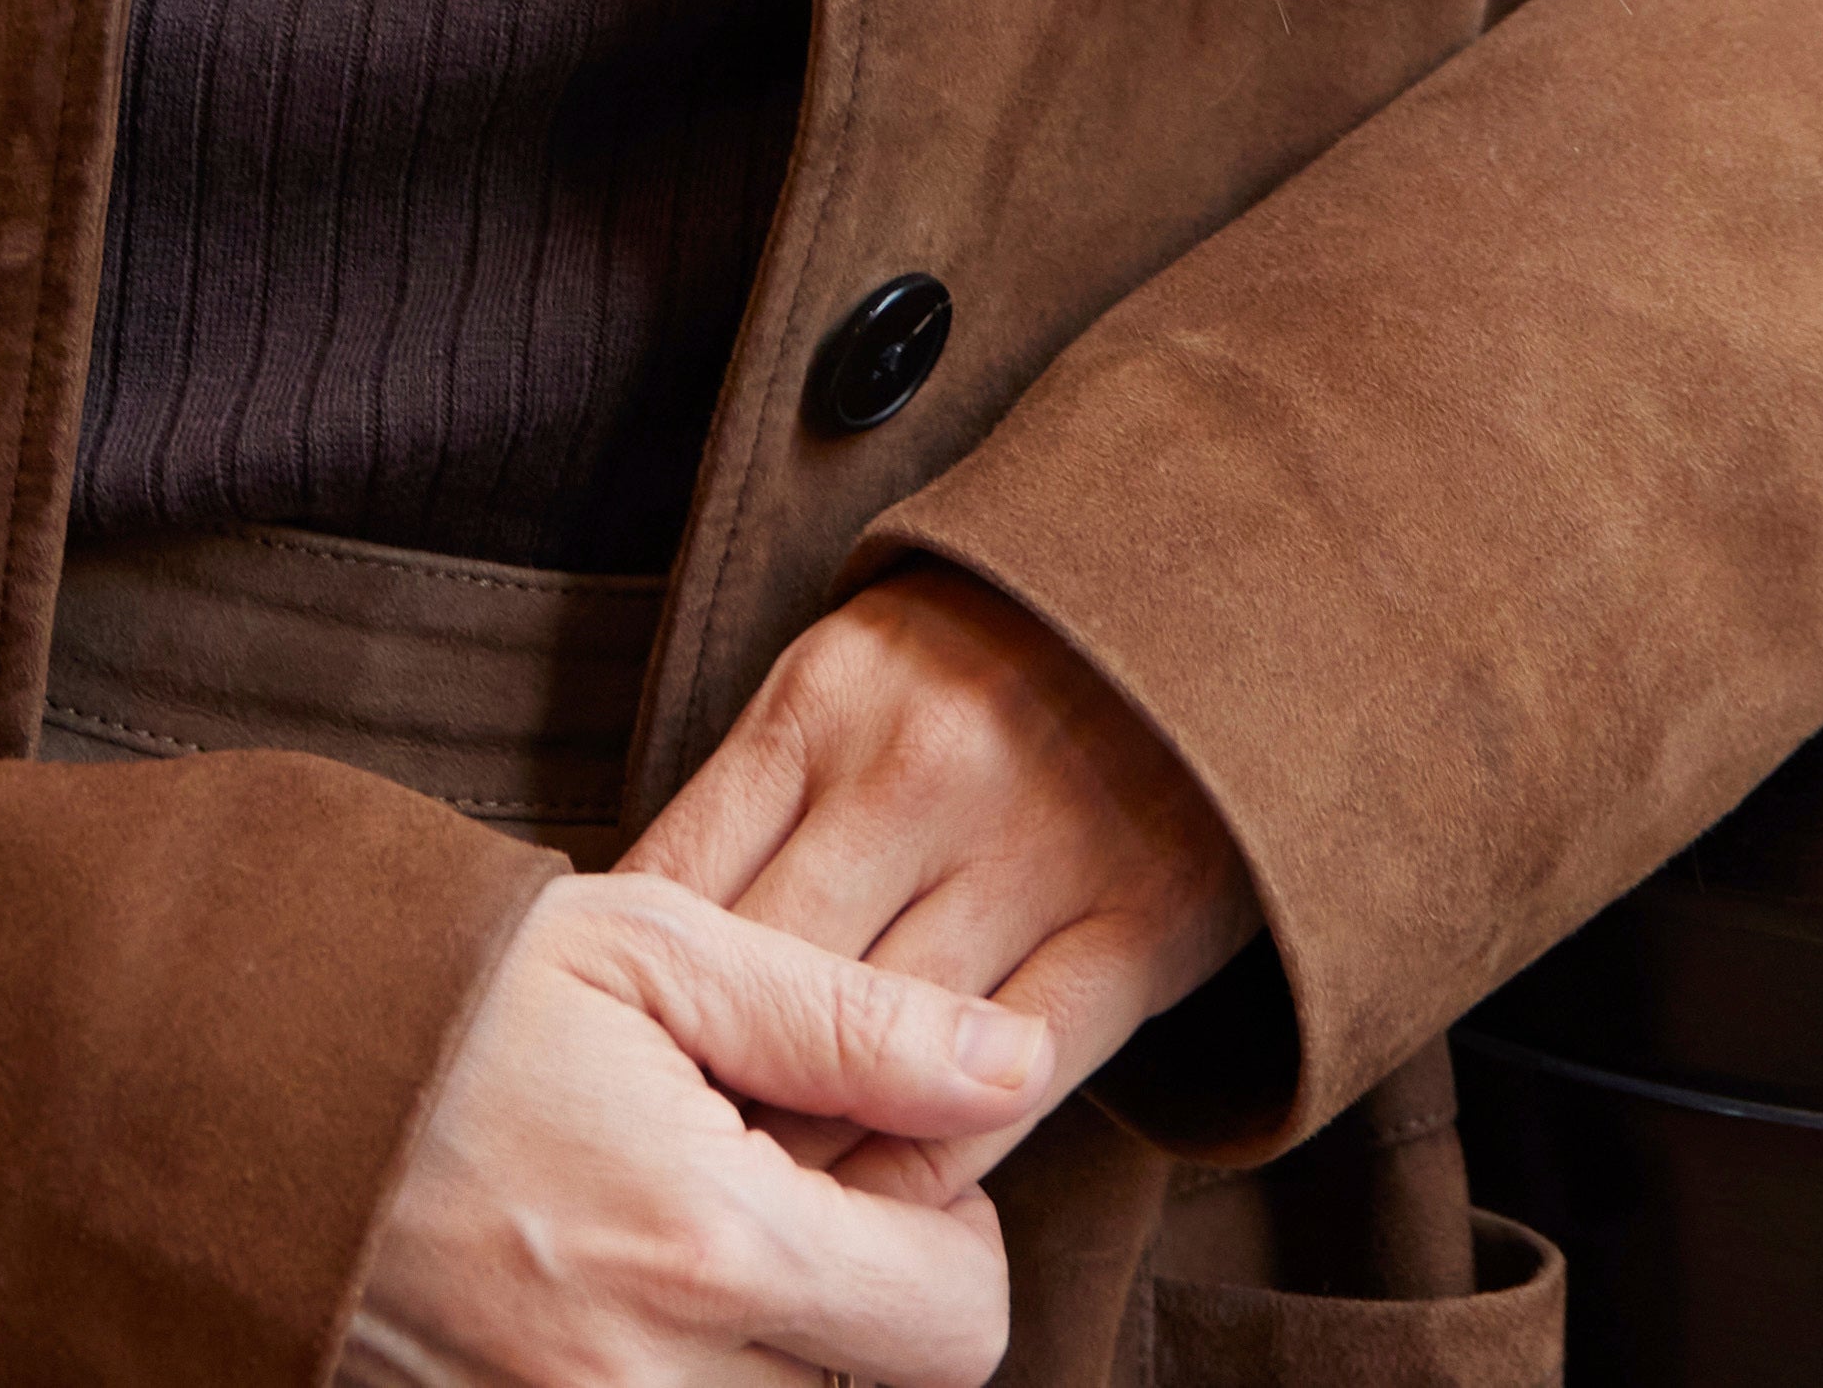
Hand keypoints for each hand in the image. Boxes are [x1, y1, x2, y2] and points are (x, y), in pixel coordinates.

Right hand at [343, 872, 1035, 1387]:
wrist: (206, 1084)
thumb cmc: (436, 994)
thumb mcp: (654, 956)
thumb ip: (852, 1025)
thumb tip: (1019, 1065)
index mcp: (706, 1245)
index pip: (957, 1327)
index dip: (949, 1237)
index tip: (876, 1160)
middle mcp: (644, 1381)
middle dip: (858, 1299)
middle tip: (776, 1183)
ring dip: (767, 1347)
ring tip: (688, 1232)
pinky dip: (673, 1373)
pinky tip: (613, 1286)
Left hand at [623, 571, 1261, 1201]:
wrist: (1220, 598)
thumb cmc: (992, 665)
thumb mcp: (849, 680)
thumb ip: (755, 804)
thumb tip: (629, 957)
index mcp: (827, 699)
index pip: (678, 890)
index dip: (626, 1014)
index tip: (601, 1092)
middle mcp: (924, 768)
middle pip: (767, 987)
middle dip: (703, 1099)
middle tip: (649, 1185)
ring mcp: (1039, 848)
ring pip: (879, 1058)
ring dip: (808, 1154)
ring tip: (749, 1224)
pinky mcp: (1144, 922)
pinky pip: (1008, 1090)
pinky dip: (933, 1168)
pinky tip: (882, 1210)